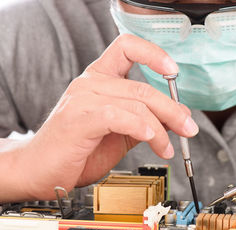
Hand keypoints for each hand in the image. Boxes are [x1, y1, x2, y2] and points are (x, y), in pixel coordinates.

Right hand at [0, 34, 198, 201]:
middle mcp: (91, 83)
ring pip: (136, 103)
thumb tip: (177, 115)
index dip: (153, 53)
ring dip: (161, 129)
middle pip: (143, 87)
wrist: (41, 170)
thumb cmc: (79, 151)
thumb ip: (146, 121)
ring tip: (167, 148)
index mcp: (100, 79)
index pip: (126, 47)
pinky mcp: (79, 119)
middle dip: (172, 110)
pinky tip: (151, 139)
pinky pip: (119, 116)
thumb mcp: (121, 134)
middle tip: (188, 129)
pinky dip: (140, 127)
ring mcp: (83, 99)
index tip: (173, 69)